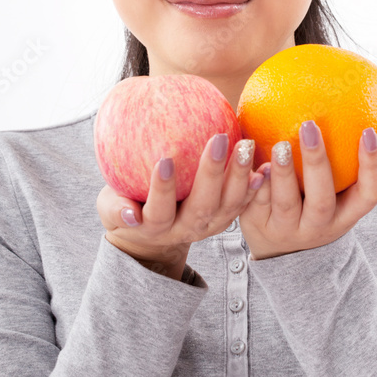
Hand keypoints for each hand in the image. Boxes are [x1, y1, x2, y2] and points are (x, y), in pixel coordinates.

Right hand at [98, 134, 265, 274]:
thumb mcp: (110, 209)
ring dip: (239, 176)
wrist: (151, 236)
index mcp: (155, 226)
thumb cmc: (126, 207)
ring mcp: (208, 225)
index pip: (160, 210)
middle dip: (211, 173)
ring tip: (246, 145)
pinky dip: (256, 187)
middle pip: (203, 206)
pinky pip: (243, 204)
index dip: (162, 189)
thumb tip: (127, 212)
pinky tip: (265, 166)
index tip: (164, 159)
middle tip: (218, 139)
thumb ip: (115, 207)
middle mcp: (186, 229)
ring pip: (228, 205)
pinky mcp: (224, 219)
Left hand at [239, 122, 376, 260]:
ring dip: (283, 172)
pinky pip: (255, 201)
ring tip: (280, 145)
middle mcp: (318, 227)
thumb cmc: (313, 206)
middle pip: (321, 200)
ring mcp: (286, 229)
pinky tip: (249, 155)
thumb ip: (346, 167)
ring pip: (285, 203)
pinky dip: (255, 180)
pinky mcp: (257, 225)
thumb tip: (362, 116)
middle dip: (316, 163)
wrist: (279, 252)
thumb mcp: (335, 196)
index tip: (368, 131)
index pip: (368, 195)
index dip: (372, 167)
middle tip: (309, 126)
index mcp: (344, 216)